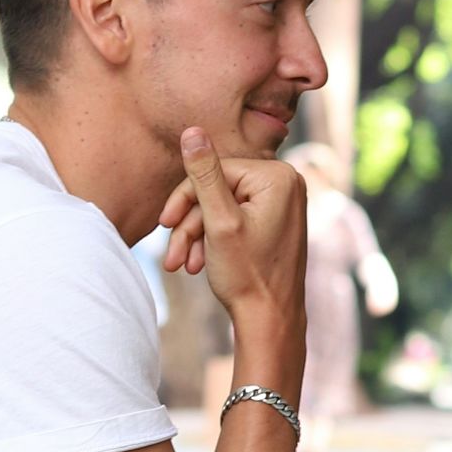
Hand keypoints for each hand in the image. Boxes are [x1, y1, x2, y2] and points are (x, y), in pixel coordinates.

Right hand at [158, 128, 306, 327]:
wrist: (270, 321)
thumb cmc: (247, 275)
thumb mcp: (218, 222)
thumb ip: (204, 174)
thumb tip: (192, 130)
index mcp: (279, 177)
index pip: (215, 171)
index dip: (185, 198)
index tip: (164, 224)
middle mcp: (287, 184)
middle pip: (218, 190)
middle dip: (190, 224)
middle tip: (172, 256)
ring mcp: (283, 203)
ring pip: (222, 208)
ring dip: (197, 236)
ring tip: (182, 266)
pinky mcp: (275, 221)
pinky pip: (235, 219)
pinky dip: (214, 240)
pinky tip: (200, 264)